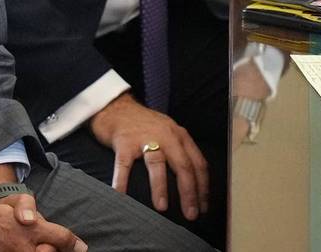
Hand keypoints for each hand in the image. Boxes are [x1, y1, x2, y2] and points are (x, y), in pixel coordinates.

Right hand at [0, 184, 85, 251]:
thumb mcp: (17, 205)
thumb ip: (29, 208)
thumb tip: (32, 219)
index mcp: (32, 230)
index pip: (61, 239)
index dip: (74, 244)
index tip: (82, 248)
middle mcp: (26, 248)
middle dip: (56, 250)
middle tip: (55, 247)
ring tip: (40, 247)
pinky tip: (27, 249)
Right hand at [89, 93, 209, 220]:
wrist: (116, 106)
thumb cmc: (144, 125)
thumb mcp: (168, 132)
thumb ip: (180, 151)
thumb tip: (191, 184)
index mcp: (179, 135)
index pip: (198, 163)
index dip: (203, 187)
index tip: (204, 207)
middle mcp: (166, 135)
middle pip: (182, 165)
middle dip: (189, 192)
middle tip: (191, 214)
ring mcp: (144, 137)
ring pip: (156, 163)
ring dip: (160, 187)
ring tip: (162, 207)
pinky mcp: (124, 141)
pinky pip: (124, 165)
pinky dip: (122, 181)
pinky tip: (121, 195)